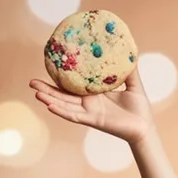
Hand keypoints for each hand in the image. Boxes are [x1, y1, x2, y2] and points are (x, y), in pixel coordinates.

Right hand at [30, 70, 153, 143]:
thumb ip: (130, 69)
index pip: (73, 85)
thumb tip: (129, 50)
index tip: (48, 68)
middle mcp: (89, 102)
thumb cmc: (139, 108)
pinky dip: (61, 111)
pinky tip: (49, 105)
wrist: (145, 127)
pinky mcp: (93, 119)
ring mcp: (89, 111)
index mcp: (95, 93)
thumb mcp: (134, 84)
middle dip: (46, 89)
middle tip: (31, 82)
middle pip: (63, 95)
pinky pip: (74, 115)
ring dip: (49, 99)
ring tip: (35, 92)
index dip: (60, 78)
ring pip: (65, 105)